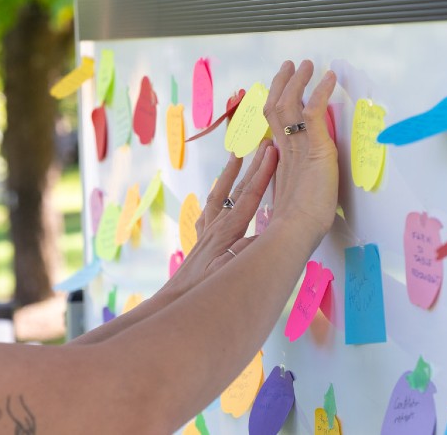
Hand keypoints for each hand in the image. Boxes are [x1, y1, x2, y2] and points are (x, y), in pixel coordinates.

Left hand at [161, 139, 277, 294]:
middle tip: (262, 144)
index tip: (271, 151)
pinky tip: (218, 194)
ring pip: (220, 195)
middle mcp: (216, 226)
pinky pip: (209, 211)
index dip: (262, 173)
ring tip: (236, 155)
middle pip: (237, 189)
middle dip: (252, 165)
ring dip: (229, 174)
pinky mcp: (200, 240)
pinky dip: (217, 197)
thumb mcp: (227, 273)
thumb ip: (243, 251)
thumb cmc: (202, 292)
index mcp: (227, 232)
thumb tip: (263, 233)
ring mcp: (206, 231)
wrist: (174, 303)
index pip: (248, 196)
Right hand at [263, 60, 338, 240]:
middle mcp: (283, 148)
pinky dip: (320, 91)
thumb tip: (291, 171)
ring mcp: (296, 146)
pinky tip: (328, 77)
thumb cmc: (297, 224)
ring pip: (290, 103)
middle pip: (275, 107)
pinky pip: (312, 111)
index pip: (272, 123)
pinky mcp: (313, 147)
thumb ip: (291, 178)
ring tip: (306, 64)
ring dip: (298, 81)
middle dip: (281, 84)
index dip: (273, 103)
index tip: (276, 90)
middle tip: (288, 66)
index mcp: (277, 159)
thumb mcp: (293, 194)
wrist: (297, 230)